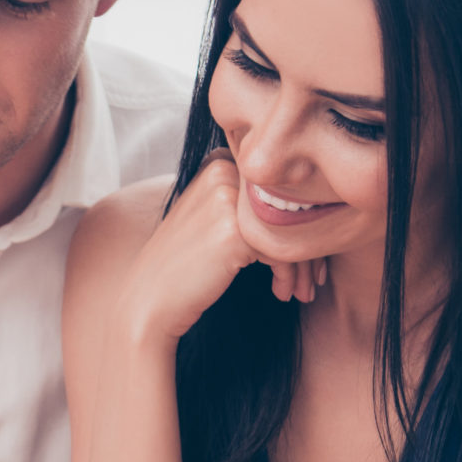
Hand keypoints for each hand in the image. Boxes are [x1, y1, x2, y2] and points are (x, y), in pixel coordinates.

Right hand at [121, 155, 312, 341]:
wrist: (150, 300)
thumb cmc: (185, 265)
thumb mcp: (211, 216)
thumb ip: (247, 200)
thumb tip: (311, 205)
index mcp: (217, 160)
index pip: (278, 184)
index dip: (298, 220)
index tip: (306, 256)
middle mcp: (221, 169)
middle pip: (289, 203)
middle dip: (307, 245)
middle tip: (312, 279)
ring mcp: (226, 197)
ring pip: (290, 227)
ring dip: (302, 264)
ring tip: (302, 290)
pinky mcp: (233, 229)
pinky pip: (283, 248)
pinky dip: (287, 274)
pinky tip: (281, 292)